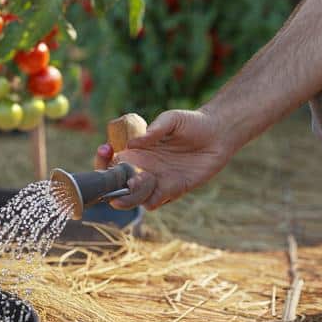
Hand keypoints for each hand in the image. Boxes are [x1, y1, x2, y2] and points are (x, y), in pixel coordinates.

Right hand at [109, 109, 235, 210]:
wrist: (219, 134)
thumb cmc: (192, 122)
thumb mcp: (171, 119)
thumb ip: (154, 130)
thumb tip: (133, 144)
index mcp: (136, 152)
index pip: (110, 162)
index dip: (102, 161)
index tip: (105, 150)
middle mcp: (143, 169)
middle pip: (117, 186)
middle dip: (112, 186)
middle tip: (121, 176)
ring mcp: (157, 181)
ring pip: (133, 198)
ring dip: (131, 194)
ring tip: (139, 180)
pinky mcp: (173, 190)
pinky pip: (155, 201)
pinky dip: (151, 199)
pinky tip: (157, 186)